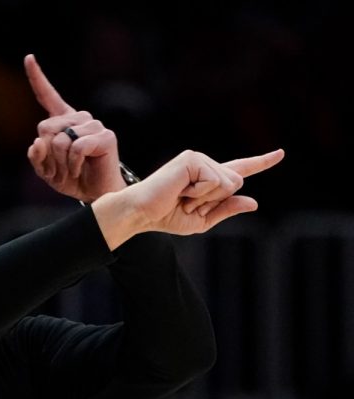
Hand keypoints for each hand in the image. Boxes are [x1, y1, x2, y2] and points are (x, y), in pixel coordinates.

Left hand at [24, 54, 125, 202]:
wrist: (97, 194)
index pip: (47, 96)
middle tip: (61, 168)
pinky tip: (80, 170)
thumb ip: (36, 156)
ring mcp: (93, 125)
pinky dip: (73, 164)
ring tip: (72, 170)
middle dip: (48, 154)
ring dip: (61, 163)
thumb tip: (38, 141)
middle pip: (45, 128)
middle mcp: (79, 118)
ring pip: (60, 140)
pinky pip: (76, 147)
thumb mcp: (45, 170)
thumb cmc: (72, 179)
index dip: (37, 77)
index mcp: (63, 120)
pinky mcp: (105, 136)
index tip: (28, 58)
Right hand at [93, 149, 285, 249]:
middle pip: (235, 182)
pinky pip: (214, 180)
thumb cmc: (165, 216)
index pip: (239, 169)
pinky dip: (199, 192)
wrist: (142, 213)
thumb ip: (226, 210)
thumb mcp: (201, 220)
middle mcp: (204, 163)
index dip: (261, 162)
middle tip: (186, 202)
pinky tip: (181, 191)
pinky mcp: (191, 159)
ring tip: (182, 197)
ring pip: (227, 182)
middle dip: (214, 200)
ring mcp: (197, 159)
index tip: (280, 153)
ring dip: (206, 198)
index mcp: (207, 178)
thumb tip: (252, 202)